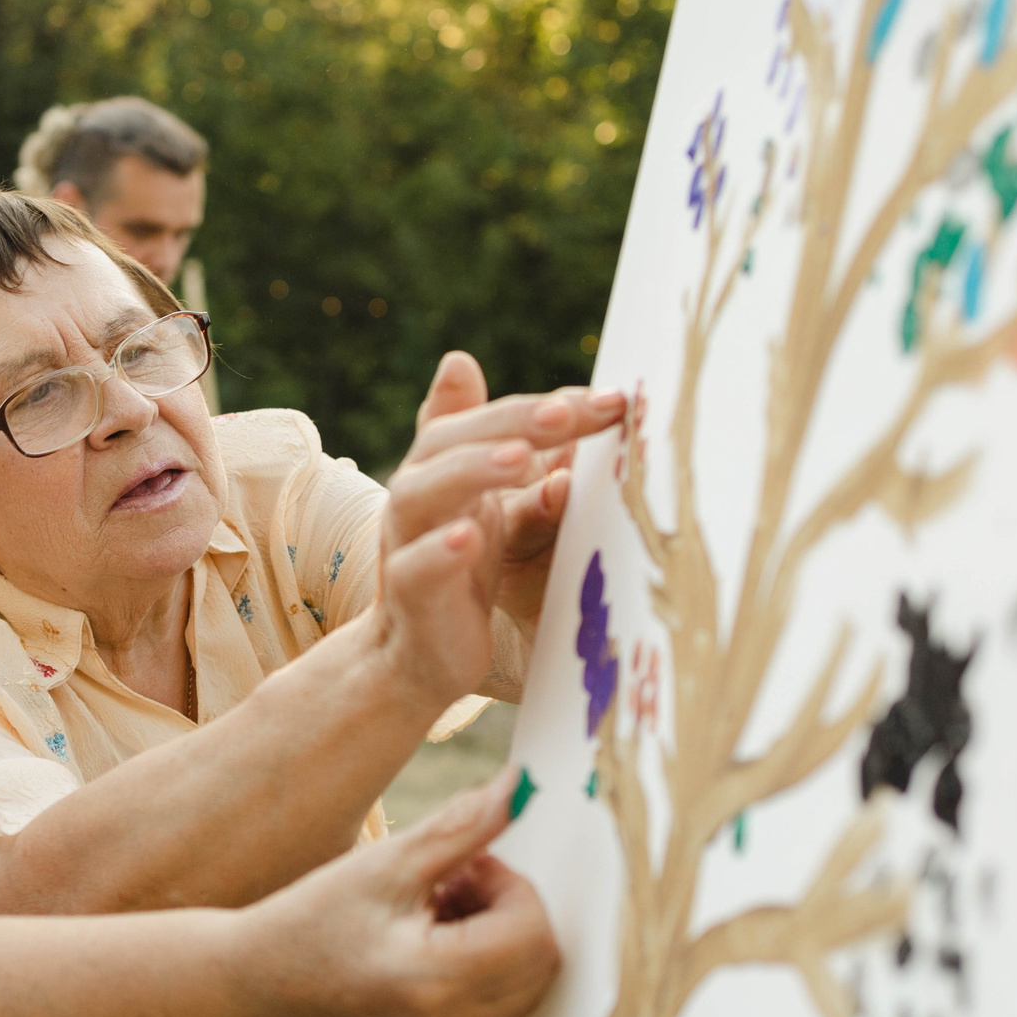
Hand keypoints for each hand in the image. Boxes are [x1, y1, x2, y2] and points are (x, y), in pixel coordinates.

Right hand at [251, 770, 558, 1016]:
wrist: (262, 991)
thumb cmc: (312, 922)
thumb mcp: (386, 865)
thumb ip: (463, 828)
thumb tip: (519, 789)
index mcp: (436, 984)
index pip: (532, 928)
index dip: (507, 883)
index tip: (460, 867)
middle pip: (541, 956)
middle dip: (507, 907)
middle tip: (447, 886)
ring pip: (532, 978)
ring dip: (500, 934)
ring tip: (434, 915)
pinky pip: (510, 1000)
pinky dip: (489, 963)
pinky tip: (433, 945)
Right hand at [373, 353, 622, 699]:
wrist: (417, 654)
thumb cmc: (460, 568)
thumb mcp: (481, 500)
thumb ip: (498, 442)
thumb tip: (472, 362)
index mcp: (441, 468)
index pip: (490, 422)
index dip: (544, 407)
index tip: (611, 400)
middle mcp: (417, 495)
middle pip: (450, 441)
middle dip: (512, 423)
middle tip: (567, 413)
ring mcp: (406, 542)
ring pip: (422, 493)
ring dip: (471, 471)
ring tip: (521, 459)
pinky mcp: (409, 594)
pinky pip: (416, 567)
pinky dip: (439, 550)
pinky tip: (469, 538)